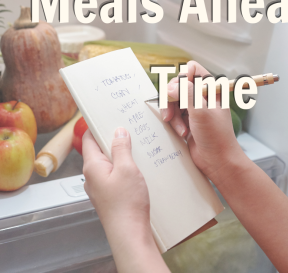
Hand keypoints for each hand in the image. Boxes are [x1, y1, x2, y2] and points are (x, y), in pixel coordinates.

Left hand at [82, 128, 169, 272]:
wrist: (129, 232)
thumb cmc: (126, 202)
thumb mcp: (127, 168)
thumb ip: (121, 148)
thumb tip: (118, 131)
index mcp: (92, 166)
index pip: (88, 139)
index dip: (96, 125)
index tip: (107, 116)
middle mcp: (92, 175)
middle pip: (99, 149)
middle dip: (113, 139)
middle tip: (129, 129)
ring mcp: (99, 186)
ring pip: (108, 162)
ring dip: (120, 154)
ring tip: (136, 146)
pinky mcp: (109, 194)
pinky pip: (113, 174)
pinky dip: (123, 166)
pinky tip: (138, 166)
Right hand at [160, 61, 244, 182]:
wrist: (218, 161)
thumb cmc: (217, 136)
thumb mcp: (202, 111)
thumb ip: (187, 94)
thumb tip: (171, 87)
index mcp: (211, 88)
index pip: (192, 69)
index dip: (182, 78)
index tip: (177, 92)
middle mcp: (202, 95)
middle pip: (178, 85)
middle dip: (172, 100)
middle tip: (170, 114)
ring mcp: (194, 107)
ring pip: (173, 100)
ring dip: (173, 114)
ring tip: (180, 129)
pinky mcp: (187, 119)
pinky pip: (173, 113)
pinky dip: (174, 123)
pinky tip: (182, 133)